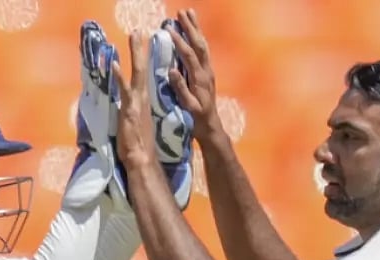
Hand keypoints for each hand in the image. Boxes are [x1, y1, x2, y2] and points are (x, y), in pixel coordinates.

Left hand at [111, 31, 156, 167]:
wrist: (142, 159)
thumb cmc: (140, 146)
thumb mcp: (138, 124)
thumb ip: (134, 112)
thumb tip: (130, 106)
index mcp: (145, 101)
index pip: (144, 76)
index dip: (142, 60)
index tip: (142, 44)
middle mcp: (142, 98)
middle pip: (142, 69)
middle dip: (140, 50)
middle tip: (138, 32)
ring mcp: (137, 103)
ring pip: (137, 73)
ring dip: (135, 54)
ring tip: (134, 35)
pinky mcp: (130, 109)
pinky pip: (124, 89)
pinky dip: (118, 76)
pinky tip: (113, 64)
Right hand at [167, 9, 222, 139]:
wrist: (210, 126)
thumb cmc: (197, 119)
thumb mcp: (188, 107)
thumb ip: (180, 89)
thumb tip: (172, 70)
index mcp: (200, 79)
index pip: (189, 56)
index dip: (180, 42)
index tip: (169, 30)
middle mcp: (206, 72)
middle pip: (199, 45)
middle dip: (190, 27)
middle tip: (181, 12)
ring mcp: (208, 71)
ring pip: (202, 45)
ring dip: (196, 28)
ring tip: (189, 14)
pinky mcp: (207, 73)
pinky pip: (203, 51)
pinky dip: (198, 37)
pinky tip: (193, 31)